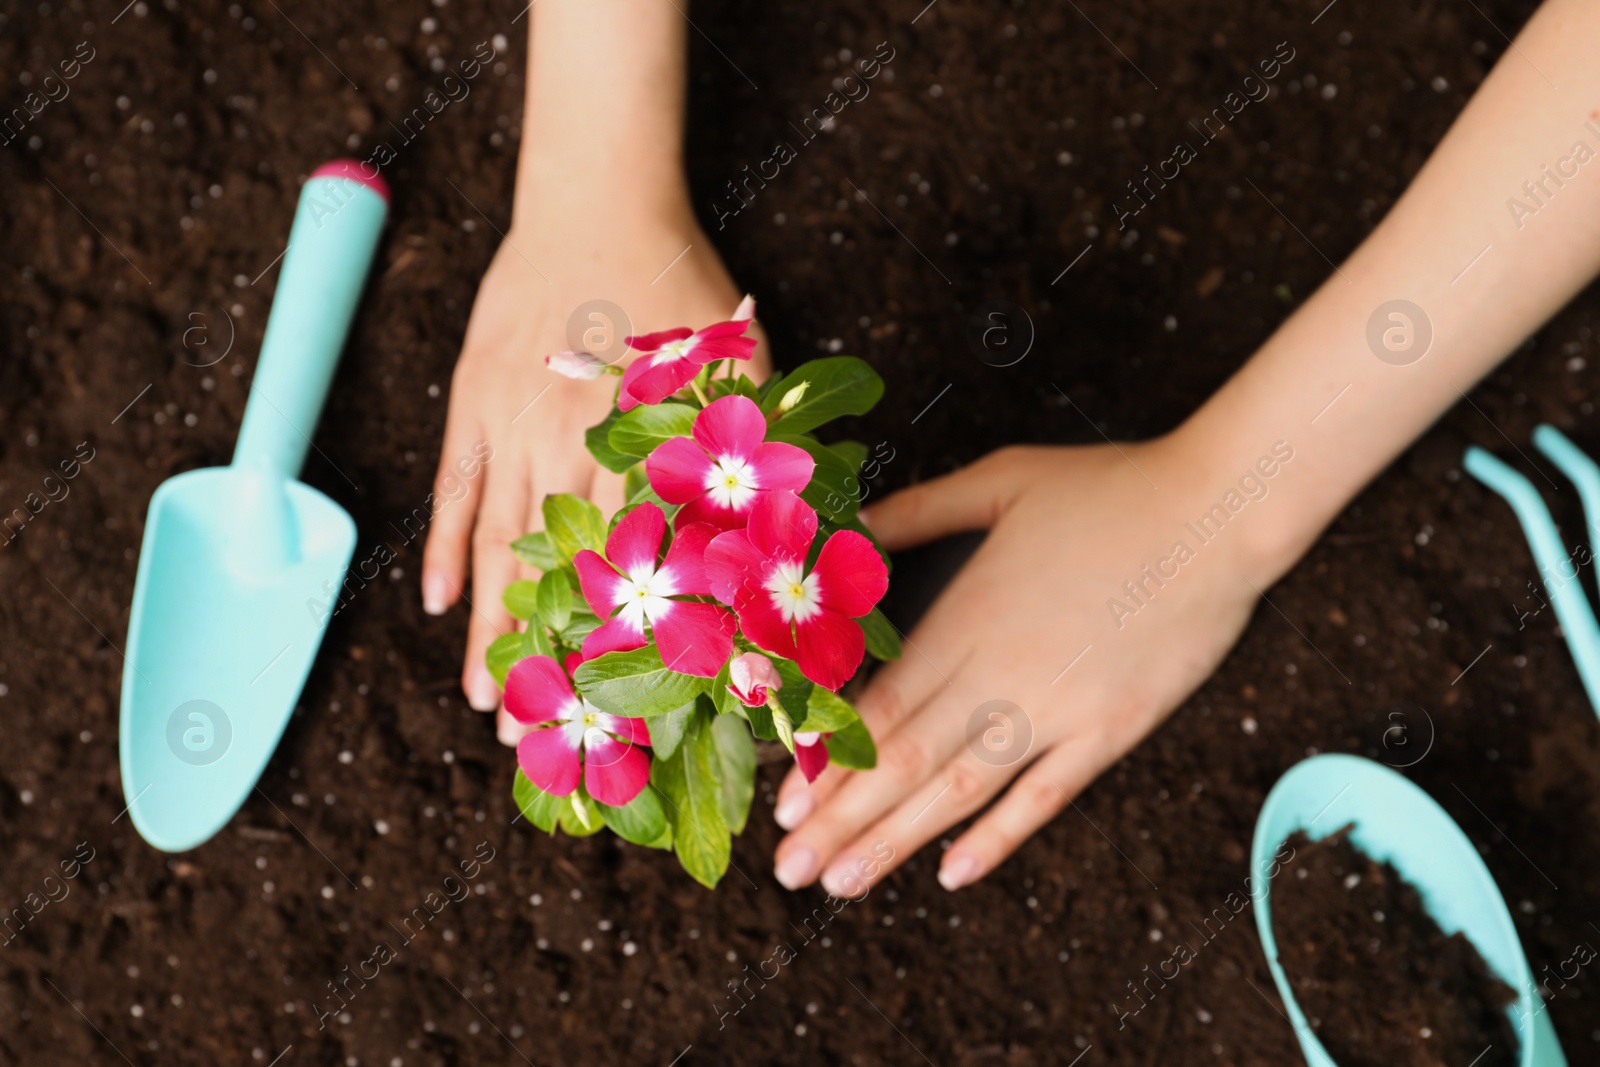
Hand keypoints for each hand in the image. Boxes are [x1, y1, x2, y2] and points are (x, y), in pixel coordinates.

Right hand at [421, 189, 767, 736]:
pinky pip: (452, 491)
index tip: (628, 722)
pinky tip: (434, 602)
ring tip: (485, 701)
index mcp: (645, 451)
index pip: (639, 577)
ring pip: (498, 552)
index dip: (631, 655)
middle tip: (538, 743)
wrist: (598, 201)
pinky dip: (441, 548)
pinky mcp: (474, 406)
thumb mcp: (745, 369)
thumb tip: (787, 544)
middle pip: (558, 583)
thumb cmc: (683, 288)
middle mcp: (575, 454)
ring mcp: (514, 431)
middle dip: (549, 668)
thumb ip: (758, 455)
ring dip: (490, 631)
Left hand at [769, 440, 1275, 893]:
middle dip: (839, 821)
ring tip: (843, 886)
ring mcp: (1057, 710)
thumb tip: (847, 532)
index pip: (878, 709)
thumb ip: (916, 512)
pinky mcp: (1110, 731)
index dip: (826, 762)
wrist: (1215, 514)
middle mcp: (1000, 674)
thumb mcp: (998, 481)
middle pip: (902, 761)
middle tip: (789, 870)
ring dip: (897, 841)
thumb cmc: (1106, 489)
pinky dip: (998, 838)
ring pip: (959, 790)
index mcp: (965, 619)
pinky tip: (955, 874)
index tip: (782, 805)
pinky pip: (1045, 797)